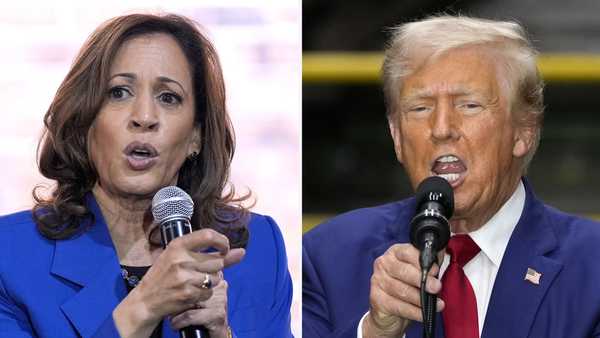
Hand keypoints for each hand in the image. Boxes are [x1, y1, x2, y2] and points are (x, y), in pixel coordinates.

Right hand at [113, 229, 244, 337]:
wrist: (146, 300)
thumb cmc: (164, 275)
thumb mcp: (179, 256)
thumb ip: (211, 252)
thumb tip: (242, 252)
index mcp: (178, 245)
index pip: (208, 235)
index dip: (223, 241)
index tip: (225, 248)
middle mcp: (181, 259)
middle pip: (217, 260)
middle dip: (216, 267)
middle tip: (204, 271)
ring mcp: (184, 278)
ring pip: (216, 278)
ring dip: (211, 281)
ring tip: (196, 281)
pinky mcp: (188, 294)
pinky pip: (209, 292)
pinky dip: (205, 294)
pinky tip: (193, 292)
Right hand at [362, 243, 443, 337]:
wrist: (389, 311)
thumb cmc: (407, 286)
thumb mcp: (419, 272)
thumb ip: (430, 263)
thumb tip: (442, 253)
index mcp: (394, 253)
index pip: (407, 252)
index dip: (422, 261)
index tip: (435, 270)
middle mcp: (383, 264)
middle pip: (403, 271)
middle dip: (422, 280)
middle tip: (436, 287)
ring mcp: (377, 281)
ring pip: (401, 290)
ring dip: (421, 299)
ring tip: (436, 304)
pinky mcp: (376, 299)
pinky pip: (398, 306)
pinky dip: (414, 312)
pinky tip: (424, 315)